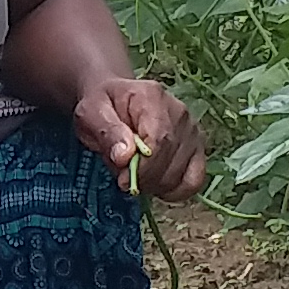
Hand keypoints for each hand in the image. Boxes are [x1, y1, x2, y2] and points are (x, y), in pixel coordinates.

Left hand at [74, 73, 203, 199]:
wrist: (114, 101)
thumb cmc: (102, 107)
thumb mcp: (91, 114)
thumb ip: (107, 133)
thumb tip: (124, 156)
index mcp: (153, 98)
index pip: (160, 141)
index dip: (143, 168)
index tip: (123, 180)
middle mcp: (180, 113)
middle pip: (172, 161)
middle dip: (145, 180)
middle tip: (123, 179)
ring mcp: (192, 131)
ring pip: (183, 175)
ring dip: (156, 186)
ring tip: (136, 175)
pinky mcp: (197, 148)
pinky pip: (195, 179)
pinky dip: (175, 190)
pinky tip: (155, 184)